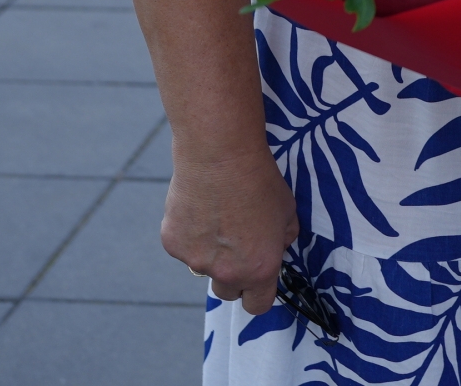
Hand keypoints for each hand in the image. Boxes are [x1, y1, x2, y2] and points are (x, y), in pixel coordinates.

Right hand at [162, 146, 299, 314]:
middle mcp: (226, 273)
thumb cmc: (258, 180)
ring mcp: (195, 260)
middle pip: (227, 292)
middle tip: (235, 244)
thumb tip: (276, 245)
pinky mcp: (173, 244)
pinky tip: (198, 206)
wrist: (219, 156)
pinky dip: (189, 233)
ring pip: (203, 266)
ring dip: (209, 251)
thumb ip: (283, 238)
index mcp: (259, 270)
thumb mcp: (287, 210)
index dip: (257, 294)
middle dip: (232, 276)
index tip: (257, 282)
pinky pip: (183, 246)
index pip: (257, 306)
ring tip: (216, 215)